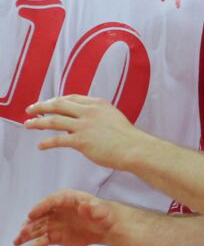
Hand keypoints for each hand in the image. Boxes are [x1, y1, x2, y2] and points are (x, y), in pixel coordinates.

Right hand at [13, 189, 116, 245]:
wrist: (104, 227)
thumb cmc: (103, 214)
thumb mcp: (101, 210)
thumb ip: (93, 209)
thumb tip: (85, 206)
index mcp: (66, 199)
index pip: (51, 201)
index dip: (41, 207)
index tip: (31, 214)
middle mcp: (56, 210)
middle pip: (39, 216)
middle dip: (30, 223)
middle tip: (23, 231)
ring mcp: (53, 223)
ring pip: (36, 229)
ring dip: (26, 235)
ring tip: (18, 242)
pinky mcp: (53, 236)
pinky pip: (41, 242)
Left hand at [25, 95, 148, 169]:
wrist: (134, 148)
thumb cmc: (126, 137)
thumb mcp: (112, 117)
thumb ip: (96, 115)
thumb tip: (79, 122)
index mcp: (97, 104)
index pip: (71, 98)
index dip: (56, 100)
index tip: (48, 104)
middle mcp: (89, 111)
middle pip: (58, 105)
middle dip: (41, 106)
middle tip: (30, 109)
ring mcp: (84, 126)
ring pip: (53, 120)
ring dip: (38, 122)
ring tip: (28, 124)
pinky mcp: (81, 140)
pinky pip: (58, 140)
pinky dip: (46, 143)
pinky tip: (41, 146)